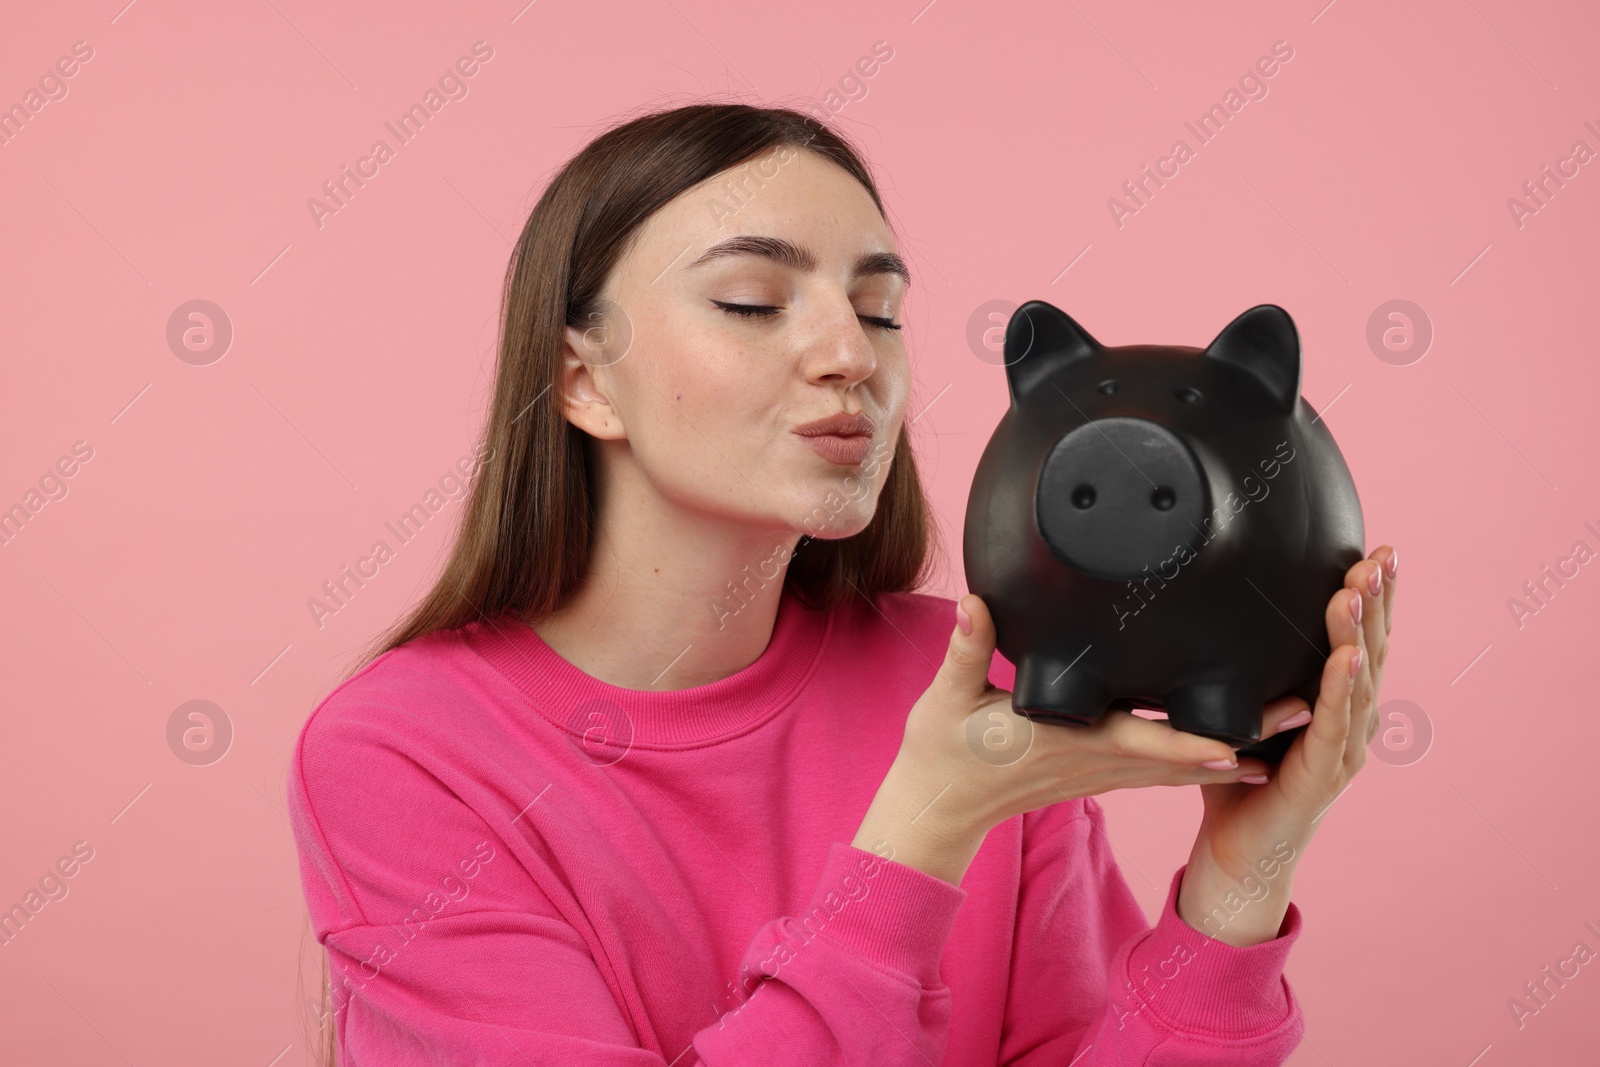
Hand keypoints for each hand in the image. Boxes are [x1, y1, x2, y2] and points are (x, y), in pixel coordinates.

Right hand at [852, 593, 1273, 885]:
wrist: (939, 805)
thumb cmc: (943, 751)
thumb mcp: (948, 696)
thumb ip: (967, 647)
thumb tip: (975, 602)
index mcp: (1067, 740)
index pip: (1142, 743)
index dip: (1193, 742)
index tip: (1242, 733)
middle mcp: (1096, 760)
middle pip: (1184, 755)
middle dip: (1246, 736)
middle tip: (1306, 712)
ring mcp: (1102, 771)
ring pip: (1182, 765)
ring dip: (1238, 748)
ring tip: (1295, 724)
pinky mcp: (1100, 772)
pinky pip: (1164, 769)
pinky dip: (1206, 759)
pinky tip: (1242, 748)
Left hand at [1177, 545, 1398, 944]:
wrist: (1235, 856)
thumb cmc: (1235, 783)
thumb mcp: (1236, 714)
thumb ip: (1236, 676)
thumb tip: (1200, 621)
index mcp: (1333, 707)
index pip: (1358, 640)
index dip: (1371, 599)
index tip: (1378, 553)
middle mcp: (1348, 726)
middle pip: (1370, 651)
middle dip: (1377, 602)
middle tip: (1383, 556)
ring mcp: (1341, 752)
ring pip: (1356, 681)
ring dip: (1358, 632)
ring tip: (1358, 590)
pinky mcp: (1321, 776)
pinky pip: (1332, 724)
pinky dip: (1339, 686)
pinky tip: (1346, 655)